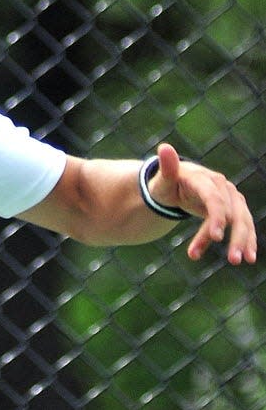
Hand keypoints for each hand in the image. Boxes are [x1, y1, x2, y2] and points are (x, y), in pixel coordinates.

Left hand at [150, 142, 256, 264]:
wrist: (177, 185)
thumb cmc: (166, 184)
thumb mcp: (162, 180)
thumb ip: (166, 168)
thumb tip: (164, 147)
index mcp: (203, 179)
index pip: (213, 199)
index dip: (216, 217)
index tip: (216, 237)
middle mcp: (222, 187)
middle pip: (233, 212)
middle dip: (235, 237)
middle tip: (232, 260)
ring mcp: (231, 197)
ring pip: (242, 221)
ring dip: (242, 242)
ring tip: (238, 261)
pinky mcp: (235, 208)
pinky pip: (243, 225)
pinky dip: (246, 241)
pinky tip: (247, 258)